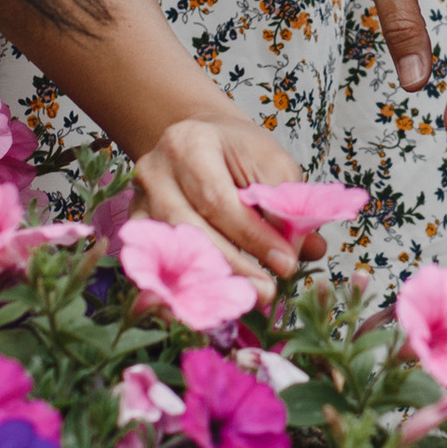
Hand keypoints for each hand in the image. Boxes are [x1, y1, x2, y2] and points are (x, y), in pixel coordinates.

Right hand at [132, 114, 315, 286]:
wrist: (204, 139)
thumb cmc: (240, 152)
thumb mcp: (271, 164)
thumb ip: (288, 203)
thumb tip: (310, 249)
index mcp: (190, 144)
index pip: (218, 199)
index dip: (252, 236)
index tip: (286, 264)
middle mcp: (155, 172)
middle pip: (187, 227)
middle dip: (231, 265)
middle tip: (266, 292)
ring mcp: (140, 200)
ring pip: (168, 248)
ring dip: (207, 280)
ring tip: (242, 300)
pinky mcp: (136, 225)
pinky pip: (151, 262)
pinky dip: (175, 287)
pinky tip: (200, 308)